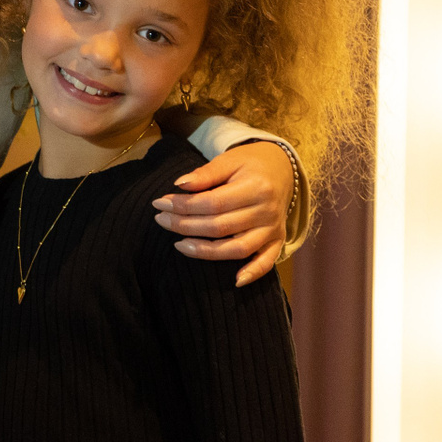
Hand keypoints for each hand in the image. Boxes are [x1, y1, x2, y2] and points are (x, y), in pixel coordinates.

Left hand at [153, 140, 292, 286]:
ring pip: (238, 248)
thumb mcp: (229, 160)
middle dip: (185, 225)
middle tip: (160, 220)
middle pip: (220, 226)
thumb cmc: (250, 164)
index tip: (159, 203)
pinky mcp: (277, 241)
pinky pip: (267, 262)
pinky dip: (253, 273)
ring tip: (179, 245)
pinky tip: (235, 281)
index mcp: (256, 188)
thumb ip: (206, 173)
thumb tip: (179, 184)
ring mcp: (273, 229)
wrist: (282, 169)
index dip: (183, 205)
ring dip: (206, 251)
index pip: (213, 203)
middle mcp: (266, 212)